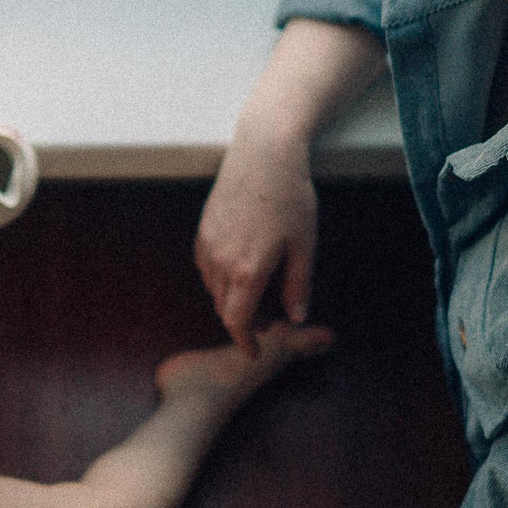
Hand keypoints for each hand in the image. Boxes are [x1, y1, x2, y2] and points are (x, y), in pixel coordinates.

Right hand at [195, 123, 316, 356]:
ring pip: (213, 289)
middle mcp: (221, 262)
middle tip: (266, 325)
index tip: (255, 352)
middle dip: (241, 324)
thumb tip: (297, 317)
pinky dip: (219, 279)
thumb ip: (298, 285)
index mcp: (248, 271)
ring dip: (230, 301)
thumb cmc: (290, 197)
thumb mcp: (304, 244)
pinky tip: (239, 272)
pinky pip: (206, 267)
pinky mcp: (203, 231)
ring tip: (256, 298)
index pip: (237, 322)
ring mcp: (208, 245)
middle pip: (223, 309)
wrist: (263, 154)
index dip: (245, 342)